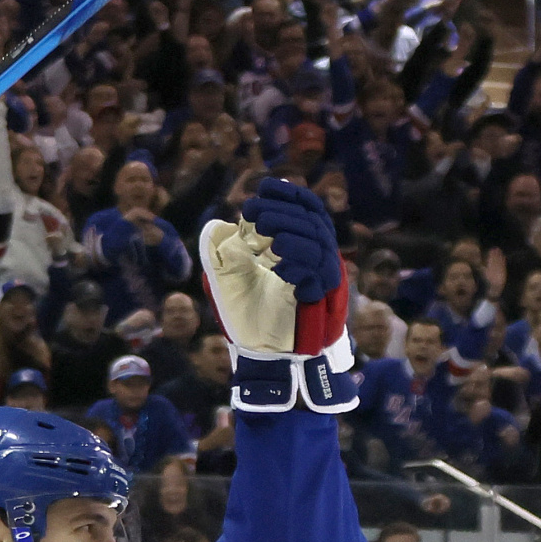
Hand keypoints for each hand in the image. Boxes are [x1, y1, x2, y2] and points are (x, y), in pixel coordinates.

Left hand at [202, 177, 354, 410]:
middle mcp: (312, 258)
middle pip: (312, 222)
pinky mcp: (319, 300)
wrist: (257, 354)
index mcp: (296, 246)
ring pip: (319, 244)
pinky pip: (320, 275)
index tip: (265, 187)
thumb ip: (223, 251)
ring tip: (266, 236)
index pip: (304, 210)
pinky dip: (300, 264)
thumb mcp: (226, 277)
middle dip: (283, 213)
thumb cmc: (245, 315)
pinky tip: (279, 265)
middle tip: (254, 213)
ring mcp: (319, 278)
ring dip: (292, 234)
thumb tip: (220, 225)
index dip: (289, 195)